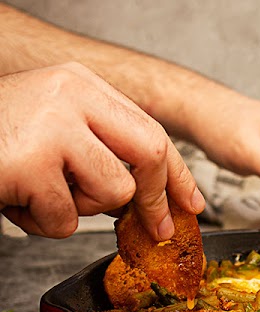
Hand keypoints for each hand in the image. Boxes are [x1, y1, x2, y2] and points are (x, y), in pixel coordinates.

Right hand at [0, 62, 203, 238]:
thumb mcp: (51, 127)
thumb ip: (97, 147)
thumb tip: (147, 196)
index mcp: (80, 83)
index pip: (150, 128)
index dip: (176, 171)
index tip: (191, 202)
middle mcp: (70, 95)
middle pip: (148, 152)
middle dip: (155, 199)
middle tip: (156, 228)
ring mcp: (52, 126)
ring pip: (111, 192)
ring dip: (79, 209)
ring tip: (38, 192)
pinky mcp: (32, 162)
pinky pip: (66, 218)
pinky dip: (42, 223)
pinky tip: (14, 200)